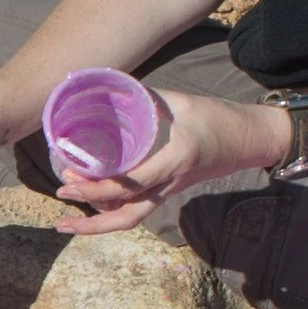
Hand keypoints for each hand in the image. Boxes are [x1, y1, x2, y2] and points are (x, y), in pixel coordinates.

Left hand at [51, 91, 284, 233]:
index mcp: (173, 160)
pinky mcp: (167, 192)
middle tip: (61, 203)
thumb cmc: (215, 118)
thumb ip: (146, 99)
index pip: (131, 184)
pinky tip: (91, 199)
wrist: (246, 140)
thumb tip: (107, 87)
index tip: (71, 181)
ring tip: (69, 211)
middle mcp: (169, 183)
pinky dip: (112, 209)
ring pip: (131, 218)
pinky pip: (137, 209)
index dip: (99, 187)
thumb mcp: (181, 102)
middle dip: (92, 220)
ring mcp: (168, 191)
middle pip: (127, 217)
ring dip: (99, 221)